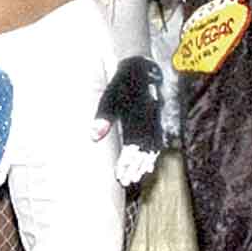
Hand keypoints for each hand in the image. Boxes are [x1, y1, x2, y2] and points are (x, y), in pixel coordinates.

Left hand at [92, 55, 162, 186]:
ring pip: (152, 147)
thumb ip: (103, 117)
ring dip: (144, 164)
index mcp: (138, 116)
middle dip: (135, 166)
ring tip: (136, 178)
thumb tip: (93, 136)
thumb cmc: (121, 84)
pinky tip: (149, 166)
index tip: (120, 174)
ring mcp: (156, 121)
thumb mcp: (109, 97)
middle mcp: (150, 120)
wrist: (140, 68)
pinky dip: (153, 155)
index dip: (127, 161)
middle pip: (144, 149)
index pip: (133, 145)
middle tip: (126, 181)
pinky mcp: (157, 121)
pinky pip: (158, 141)